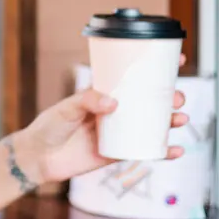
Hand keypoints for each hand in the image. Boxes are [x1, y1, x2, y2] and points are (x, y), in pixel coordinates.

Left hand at [15, 55, 189, 184]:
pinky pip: (145, 152)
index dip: (154, 69)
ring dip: (171, 121)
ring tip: (180, 117)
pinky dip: (162, 152)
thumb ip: (87, 101)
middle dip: (169, 96)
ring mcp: (118, 132)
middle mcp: (114, 111)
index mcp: (103, 94)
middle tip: (177, 96)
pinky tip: (176, 150)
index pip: (132, 78)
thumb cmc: (49, 127)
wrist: (39, 158)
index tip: (176, 60)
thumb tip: (113, 102)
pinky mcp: (117, 154)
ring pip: (152, 125)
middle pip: (149, 101)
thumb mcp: (66, 108)